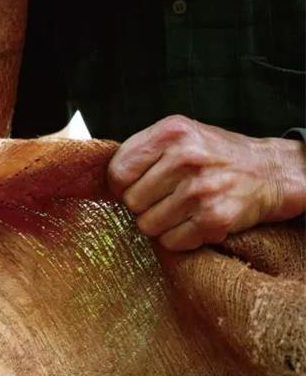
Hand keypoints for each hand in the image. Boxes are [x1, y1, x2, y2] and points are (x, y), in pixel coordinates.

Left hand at [107, 115, 305, 250]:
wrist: (268, 171)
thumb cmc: (213, 155)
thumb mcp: (178, 135)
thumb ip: (142, 151)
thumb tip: (106, 182)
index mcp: (171, 133)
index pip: (118, 172)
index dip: (120, 186)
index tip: (133, 187)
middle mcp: (185, 158)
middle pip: (131, 202)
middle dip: (142, 205)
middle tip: (162, 198)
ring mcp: (200, 190)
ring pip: (147, 225)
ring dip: (159, 223)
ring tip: (178, 209)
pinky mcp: (214, 218)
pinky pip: (171, 242)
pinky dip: (177, 238)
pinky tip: (192, 221)